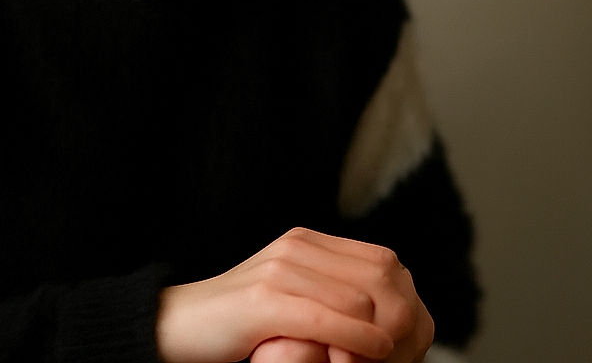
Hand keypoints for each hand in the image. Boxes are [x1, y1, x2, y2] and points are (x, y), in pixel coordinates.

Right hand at [155, 228, 433, 362]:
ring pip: (359, 300)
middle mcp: (296, 246)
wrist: (182, 324)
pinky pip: (327, 319)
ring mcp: (280, 270)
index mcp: (306, 241)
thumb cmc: (242, 321)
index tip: (409, 336)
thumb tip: (387, 305)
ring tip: (383, 362)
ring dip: (380, 339)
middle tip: (404, 354)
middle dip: (399, 318)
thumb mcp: (292, 294)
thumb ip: (329, 287)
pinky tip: (375, 353)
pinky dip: (358, 339)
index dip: (403, 298)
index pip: (381, 260)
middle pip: (378, 277)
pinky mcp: (264, 300)